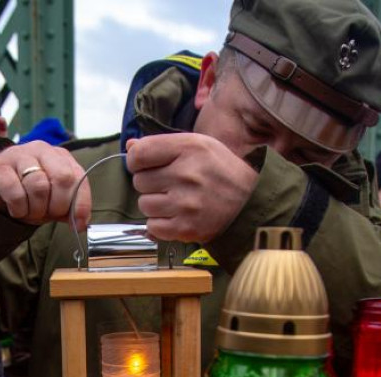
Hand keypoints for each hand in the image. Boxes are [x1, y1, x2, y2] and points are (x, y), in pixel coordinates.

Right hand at [0, 141, 90, 226]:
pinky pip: (15, 192)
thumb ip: (68, 208)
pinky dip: (18, 208)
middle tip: (46, 214)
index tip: (78, 224)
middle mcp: (41, 150)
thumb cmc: (26, 191)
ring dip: (35, 209)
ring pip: (38, 186)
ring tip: (29, 211)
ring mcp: (18, 155)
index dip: (81, 204)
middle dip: (57, 205)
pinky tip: (16, 209)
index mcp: (60, 156)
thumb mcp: (51, 200)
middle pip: (62, 178)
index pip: (79, 178)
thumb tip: (81, 223)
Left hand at [126, 133, 257, 242]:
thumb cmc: (221, 172)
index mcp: (189, 148)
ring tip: (177, 201)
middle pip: (139, 181)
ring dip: (155, 205)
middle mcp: (186, 174)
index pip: (139, 154)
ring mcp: (186, 203)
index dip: (137, 161)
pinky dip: (161, 224)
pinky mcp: (186, 228)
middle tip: (172, 185)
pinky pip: (152, 226)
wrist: (250, 203)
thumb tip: (130, 147)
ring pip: (144, 205)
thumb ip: (163, 145)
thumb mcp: (199, 146)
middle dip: (151, 184)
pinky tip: (178, 216)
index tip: (146, 165)